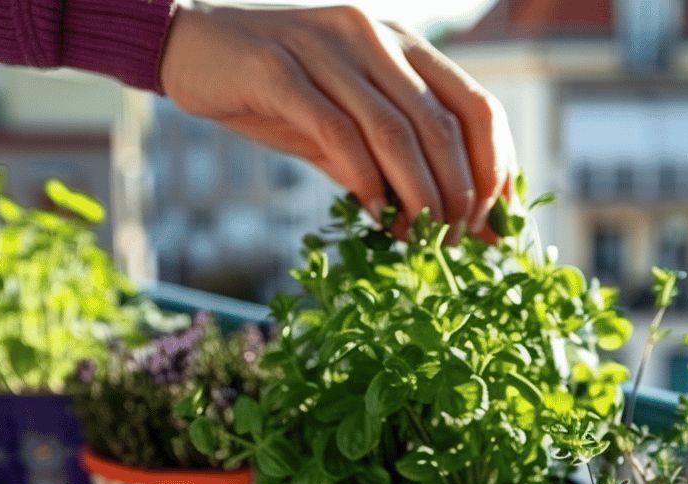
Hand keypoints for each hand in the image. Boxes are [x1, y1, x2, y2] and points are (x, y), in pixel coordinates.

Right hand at [160, 2, 515, 239]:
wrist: (193, 47)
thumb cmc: (280, 93)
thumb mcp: (349, 124)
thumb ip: (400, 165)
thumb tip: (464, 228)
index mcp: (403, 45)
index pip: (477, 108)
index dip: (494, 170)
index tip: (490, 222)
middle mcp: (374, 38)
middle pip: (442, 126)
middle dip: (458, 194)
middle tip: (451, 241)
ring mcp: (328, 48)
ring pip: (395, 131)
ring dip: (416, 195)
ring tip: (417, 236)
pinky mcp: (279, 69)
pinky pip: (336, 132)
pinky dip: (362, 180)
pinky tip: (371, 213)